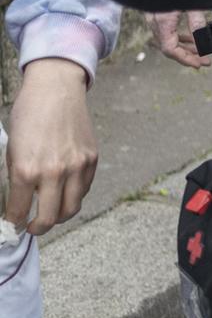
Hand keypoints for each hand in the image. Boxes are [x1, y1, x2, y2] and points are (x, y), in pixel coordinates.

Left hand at [5, 59, 95, 234]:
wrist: (56, 90)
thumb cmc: (29, 115)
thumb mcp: (12, 149)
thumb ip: (16, 177)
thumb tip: (19, 201)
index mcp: (26, 170)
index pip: (18, 211)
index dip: (13, 222)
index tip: (12, 226)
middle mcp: (53, 172)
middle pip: (48, 218)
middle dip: (37, 228)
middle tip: (31, 228)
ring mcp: (76, 167)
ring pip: (71, 209)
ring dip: (59, 217)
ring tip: (51, 215)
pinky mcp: (92, 160)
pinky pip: (84, 189)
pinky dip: (73, 195)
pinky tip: (64, 191)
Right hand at [148, 11, 210, 68]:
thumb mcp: (192, 4)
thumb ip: (197, 21)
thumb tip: (203, 39)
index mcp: (162, 21)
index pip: (170, 49)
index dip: (185, 59)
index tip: (198, 64)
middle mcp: (154, 21)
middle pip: (169, 48)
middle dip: (189, 56)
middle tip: (206, 61)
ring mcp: (153, 18)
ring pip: (168, 41)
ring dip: (185, 48)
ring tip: (201, 52)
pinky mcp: (156, 14)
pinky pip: (166, 32)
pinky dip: (179, 39)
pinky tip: (191, 39)